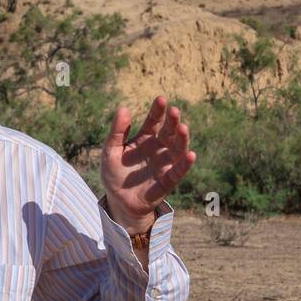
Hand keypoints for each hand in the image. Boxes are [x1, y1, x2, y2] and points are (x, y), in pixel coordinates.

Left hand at [100, 96, 195, 233]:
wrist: (117, 200)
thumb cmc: (114, 173)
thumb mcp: (110, 151)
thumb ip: (117, 132)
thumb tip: (124, 108)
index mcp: (144, 139)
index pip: (153, 121)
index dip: (158, 111)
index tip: (161, 99)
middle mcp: (158, 149)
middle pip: (168, 132)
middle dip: (172, 121)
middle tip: (174, 111)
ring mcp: (164, 164)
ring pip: (177, 149)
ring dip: (182, 139)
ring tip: (183, 128)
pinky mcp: (168, 181)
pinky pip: (178, 172)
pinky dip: (185, 164)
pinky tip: (190, 155)